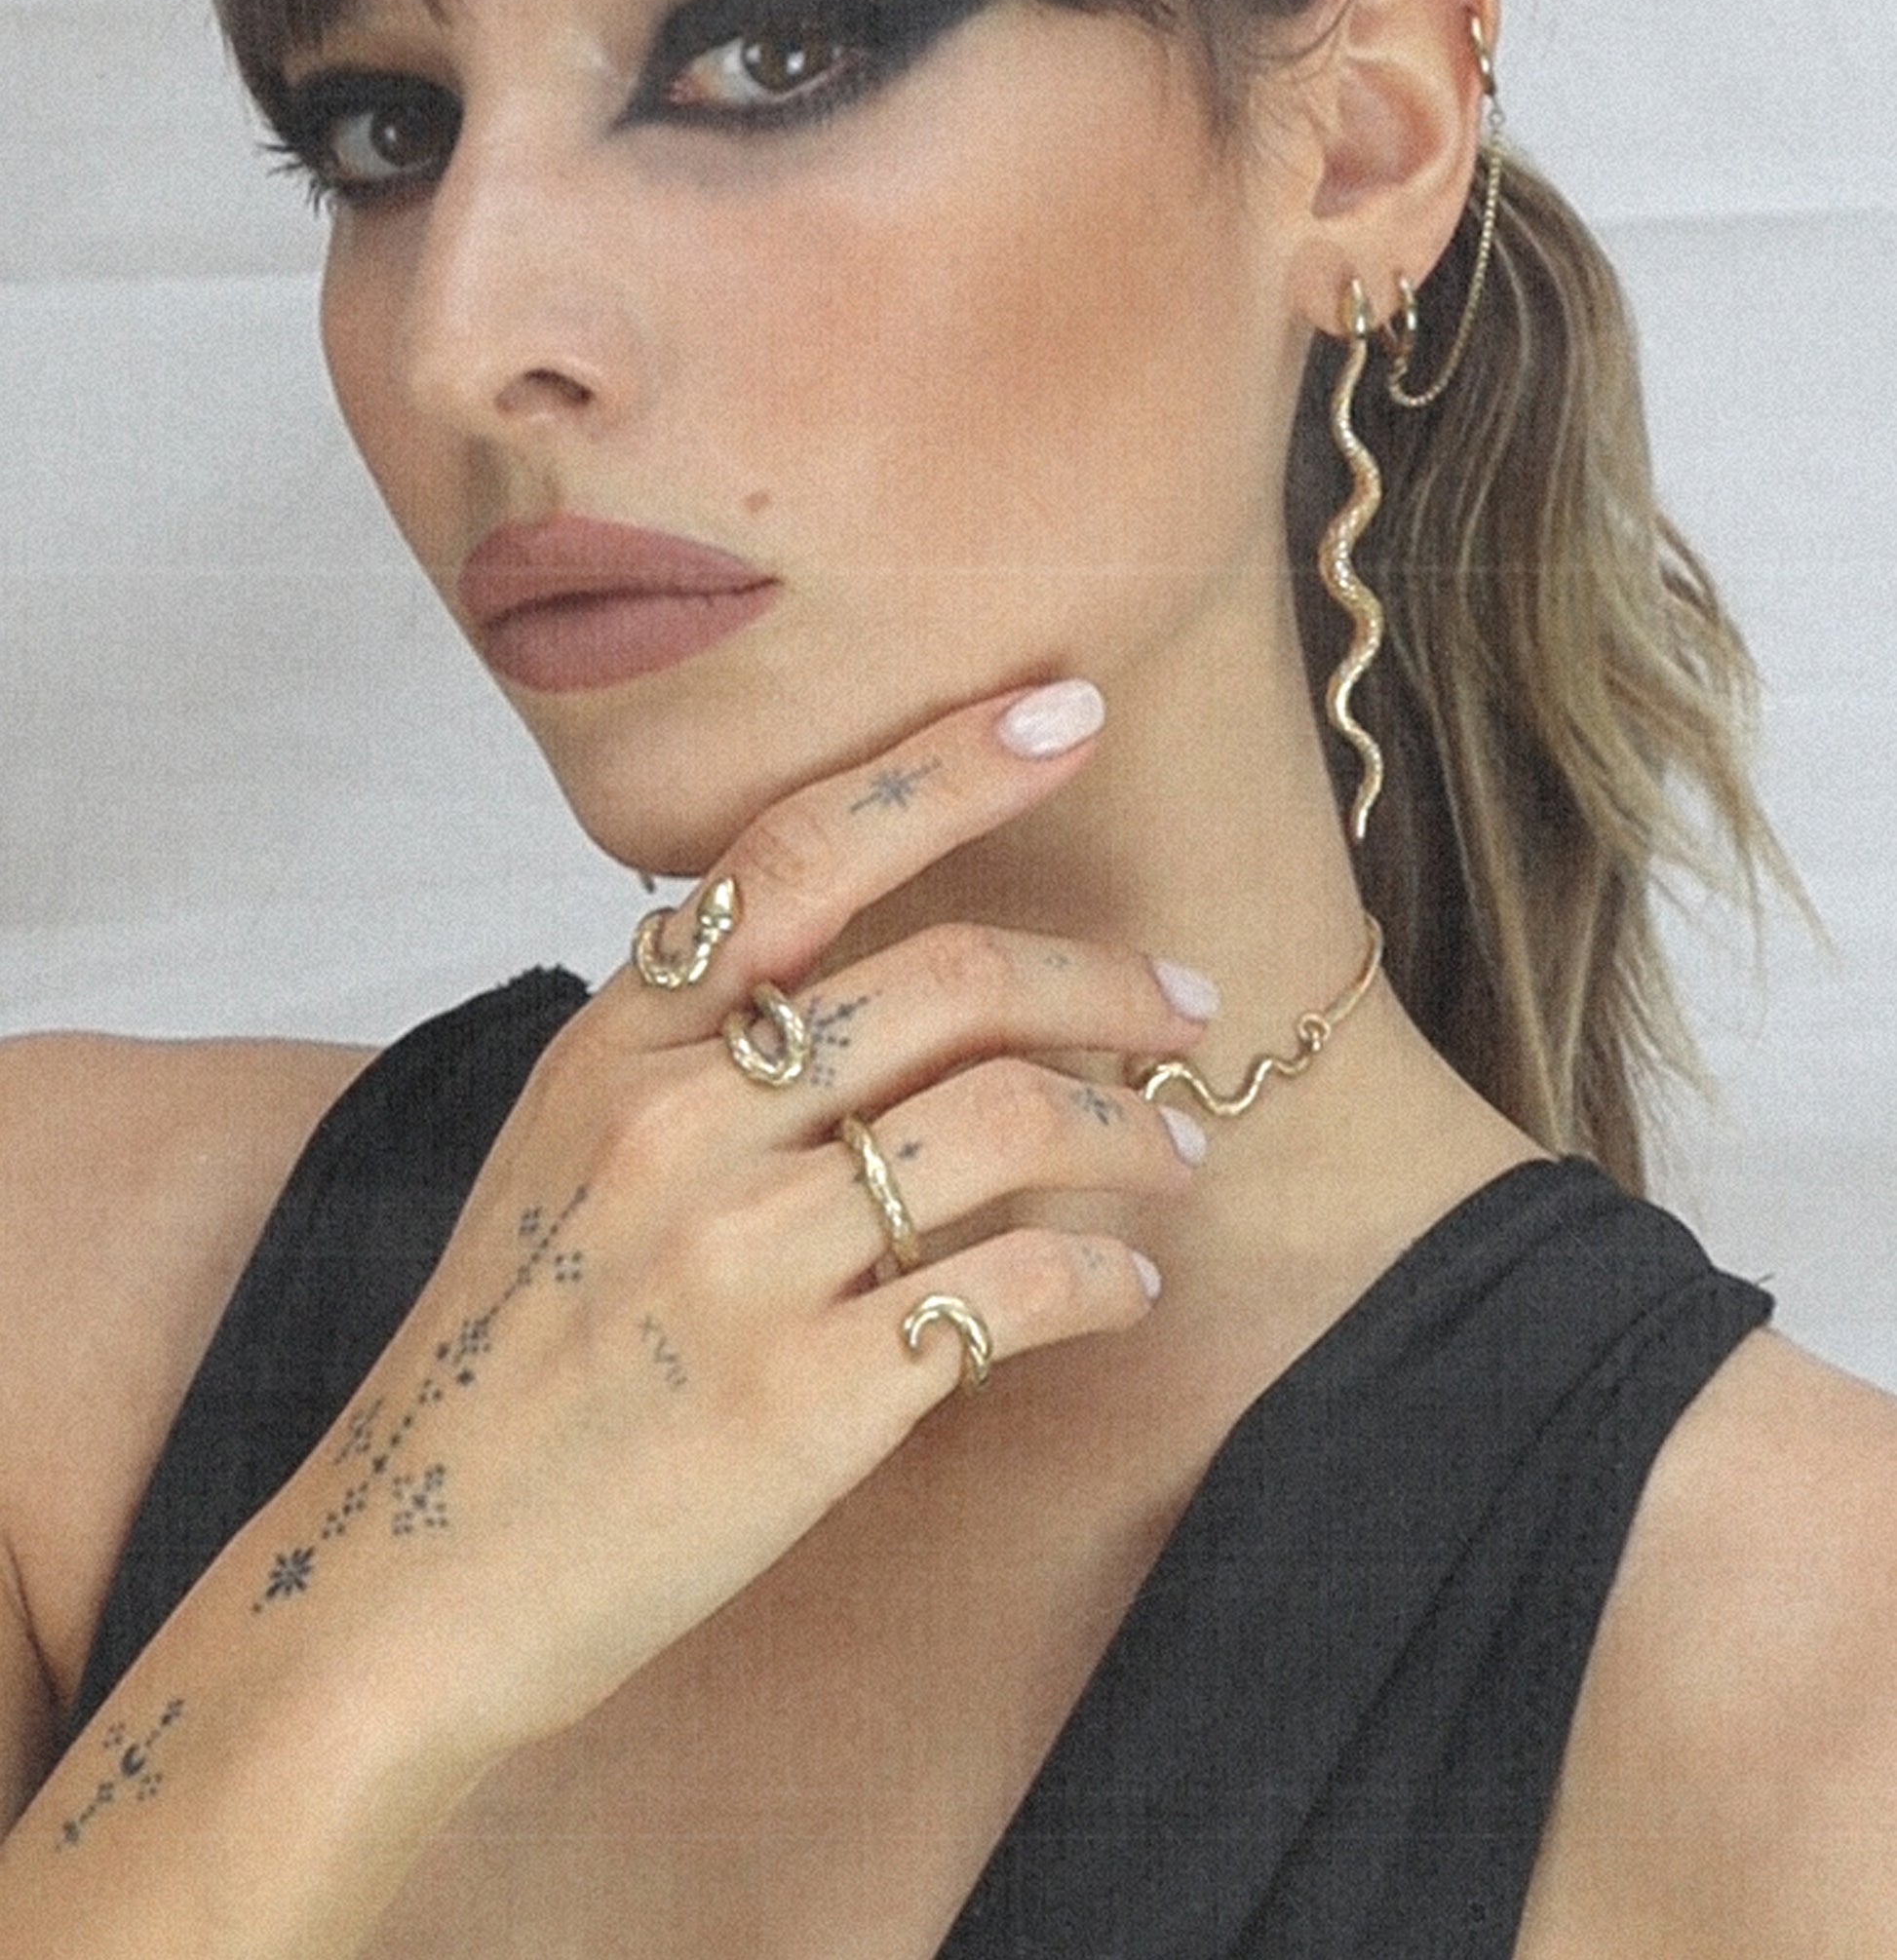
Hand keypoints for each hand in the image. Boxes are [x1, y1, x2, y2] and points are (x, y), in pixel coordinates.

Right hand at [251, 681, 1214, 1765]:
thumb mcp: (558, 1149)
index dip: (950, 764)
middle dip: (1105, 981)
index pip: (799, 850)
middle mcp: (677, 1126)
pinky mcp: (803, 1401)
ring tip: (1176, 1152)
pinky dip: (1100, 1280)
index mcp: (616, 1044)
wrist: (411, 1578)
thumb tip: (857, 967)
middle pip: (950, 980)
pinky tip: (1125, 1291)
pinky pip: (1010, 1294)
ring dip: (1128, 1128)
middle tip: (1188, 1008)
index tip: (1069, 713)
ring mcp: (742, 1261)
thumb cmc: (510, 1355)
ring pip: (1006, 1122)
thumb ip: (685, 1043)